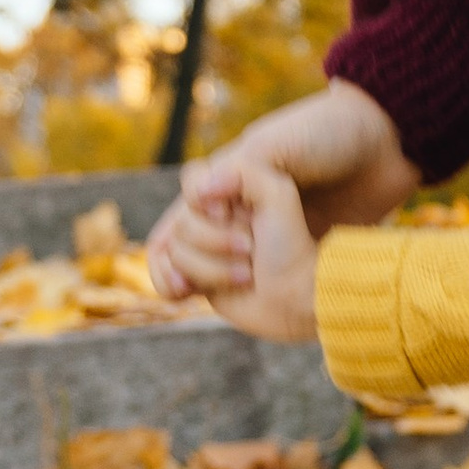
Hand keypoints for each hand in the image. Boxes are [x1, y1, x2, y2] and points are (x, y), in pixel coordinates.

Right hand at [185, 160, 322, 346]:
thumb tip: (201, 189)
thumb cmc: (296, 243)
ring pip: (173, 252)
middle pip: (181, 223)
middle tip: (250, 251)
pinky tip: (189, 291)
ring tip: (246, 276)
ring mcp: (207, 248)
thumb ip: (243, 174)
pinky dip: (171, 283)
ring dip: (210, 269)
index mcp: (232, 189)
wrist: (304, 294)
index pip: (192, 181)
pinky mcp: (201, 277)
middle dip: (215, 241)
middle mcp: (216, 216)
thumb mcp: (279, 194)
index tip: (226, 214)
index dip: (204, 202)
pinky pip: (164, 276)